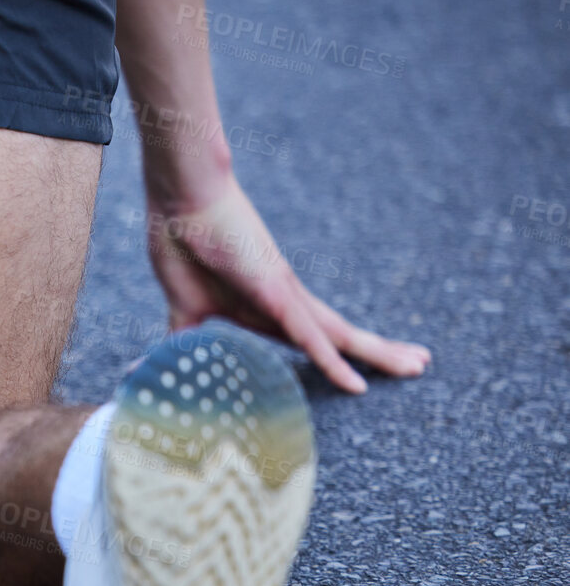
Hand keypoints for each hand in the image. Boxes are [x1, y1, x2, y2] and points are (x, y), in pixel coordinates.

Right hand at [145, 175, 431, 393]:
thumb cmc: (181, 242)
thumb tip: (166, 366)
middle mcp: (285, 300)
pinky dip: (333, 363)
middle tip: (419, 365)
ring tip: (419, 366)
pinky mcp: (278, 293)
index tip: (360, 372)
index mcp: (265, 306)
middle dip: (379, 350)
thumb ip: (183, 339)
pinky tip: (356, 385)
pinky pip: (310, 337)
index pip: (309, 337)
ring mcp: (285, 296)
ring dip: (378, 353)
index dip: (335, 354)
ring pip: (339, 335)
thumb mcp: (184, 308)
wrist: (181, 200)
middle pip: (339, 334)